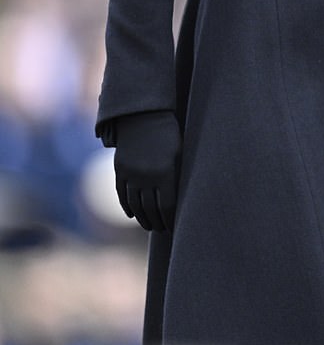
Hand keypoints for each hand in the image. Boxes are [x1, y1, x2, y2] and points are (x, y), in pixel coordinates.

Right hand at [114, 110, 180, 231]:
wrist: (144, 115)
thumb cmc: (169, 134)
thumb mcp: (179, 153)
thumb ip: (178, 176)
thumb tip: (182, 200)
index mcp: (165, 173)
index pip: (168, 206)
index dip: (170, 219)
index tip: (173, 227)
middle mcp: (146, 176)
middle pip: (151, 209)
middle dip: (157, 222)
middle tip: (161, 229)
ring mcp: (131, 173)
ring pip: (135, 205)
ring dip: (142, 218)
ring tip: (149, 226)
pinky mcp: (120, 169)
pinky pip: (122, 194)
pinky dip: (126, 207)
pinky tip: (132, 215)